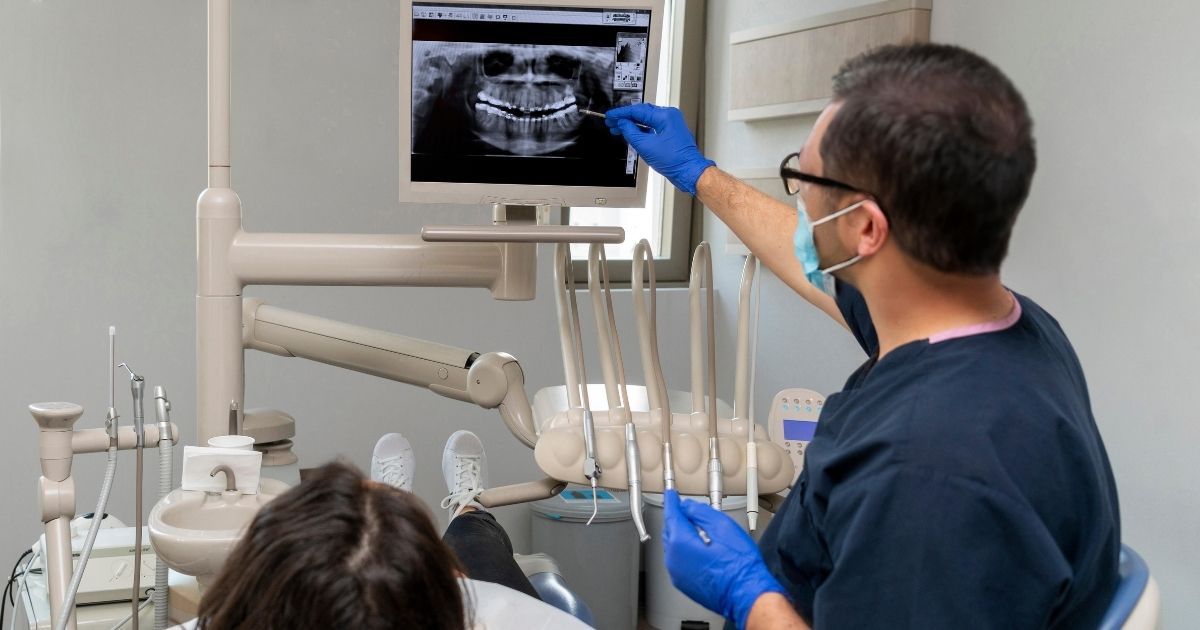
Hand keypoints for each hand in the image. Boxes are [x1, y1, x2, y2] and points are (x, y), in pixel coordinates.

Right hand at [605, 104, 714, 194]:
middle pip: (642, 113)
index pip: (638, 110)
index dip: (621, 114)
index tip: (610, 116)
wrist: (688, 171)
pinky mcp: (670, 132)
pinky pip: (652, 127)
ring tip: (618, 129)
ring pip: (646, 120)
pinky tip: (631, 133)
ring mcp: (671, 124)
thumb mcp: (646, 146)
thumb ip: (631, 132)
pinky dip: (641, 130)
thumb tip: (622, 124)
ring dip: (632, 124)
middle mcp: (669, 116)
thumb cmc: (675, 161)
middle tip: (611, 122)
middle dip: (625, 118)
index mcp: (665, 116)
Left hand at [662, 490, 785, 628]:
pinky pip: (678, 561)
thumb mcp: (723, 527)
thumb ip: (700, 512)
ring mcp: (678, 574)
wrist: (746, 594)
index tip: (671, 495)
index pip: (671, 515)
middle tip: (684, 508)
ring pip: (673, 547)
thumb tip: (687, 506)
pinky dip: (684, 550)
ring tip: (696, 527)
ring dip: (680, 534)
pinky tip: (698, 547)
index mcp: (681, 544)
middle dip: (676, 518)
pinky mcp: (684, 584)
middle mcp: (674, 560)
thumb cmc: (739, 566)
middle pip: (669, 531)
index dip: (672, 502)